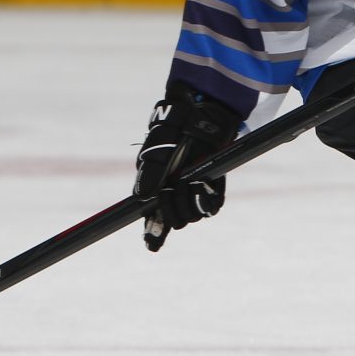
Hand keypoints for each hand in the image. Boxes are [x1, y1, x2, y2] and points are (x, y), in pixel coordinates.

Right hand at [133, 82, 240, 251]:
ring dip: (186, 203)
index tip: (152, 246)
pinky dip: (203, 200)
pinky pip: (210, 206)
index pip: (152, 219)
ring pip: (190, 216)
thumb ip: (150, 168)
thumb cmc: (175, 125)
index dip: (152, 235)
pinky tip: (200, 185)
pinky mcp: (213, 186)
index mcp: (156, 187)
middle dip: (171, 211)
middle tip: (171, 189)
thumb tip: (141, 196)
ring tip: (186, 181)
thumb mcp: (158, 143)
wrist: (202, 109)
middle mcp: (174, 192)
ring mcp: (193, 190)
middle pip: (174, 221)